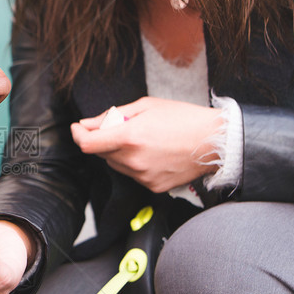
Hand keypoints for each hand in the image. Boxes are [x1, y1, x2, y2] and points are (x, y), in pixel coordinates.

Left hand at [70, 97, 222, 192]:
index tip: (79, 128)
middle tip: (120, 127)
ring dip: (119, 152)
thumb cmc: (184, 118)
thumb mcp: (146, 106)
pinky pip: (133, 175)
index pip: (87, 144)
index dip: (78, 135)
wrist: (215, 142)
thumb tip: (88, 123)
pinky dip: (135, 164)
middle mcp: (133, 160)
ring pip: (116, 165)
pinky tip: (153, 153)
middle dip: (102, 140)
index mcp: (129, 137)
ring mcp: (143, 176)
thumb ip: (112, 115)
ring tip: (143, 139)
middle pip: (100, 154)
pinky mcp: (153, 187)